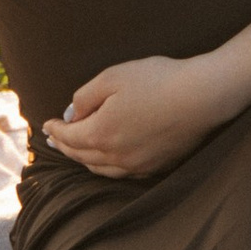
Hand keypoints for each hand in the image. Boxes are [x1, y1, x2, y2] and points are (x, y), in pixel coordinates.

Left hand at [41, 55, 225, 181]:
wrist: (204, 96)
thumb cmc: (158, 80)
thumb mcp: (113, 77)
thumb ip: (85, 97)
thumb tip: (71, 114)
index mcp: (100, 133)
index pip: (67, 137)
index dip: (54, 131)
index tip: (46, 125)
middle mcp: (115, 156)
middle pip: (81, 156)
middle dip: (65, 147)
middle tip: (55, 140)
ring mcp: (137, 165)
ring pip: (101, 169)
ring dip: (84, 159)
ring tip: (77, 151)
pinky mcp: (156, 167)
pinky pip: (122, 173)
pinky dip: (107, 167)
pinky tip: (108, 159)